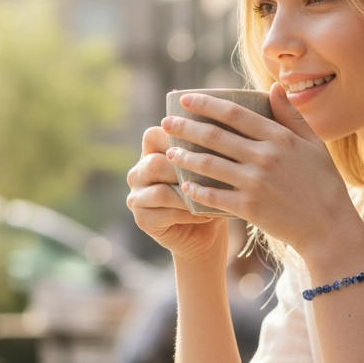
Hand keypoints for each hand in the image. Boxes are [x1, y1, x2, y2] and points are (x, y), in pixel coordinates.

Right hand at [126, 124, 227, 262]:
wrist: (207, 234)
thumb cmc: (213, 194)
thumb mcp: (213, 167)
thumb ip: (210, 148)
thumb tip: (227, 128)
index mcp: (152, 152)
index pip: (154, 134)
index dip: (177, 137)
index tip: (208, 142)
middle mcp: (139, 171)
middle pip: (155, 162)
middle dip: (186, 170)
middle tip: (216, 175)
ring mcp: (136, 196)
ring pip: (159, 190)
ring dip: (188, 195)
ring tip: (212, 197)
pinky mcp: (141, 219)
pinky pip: (162, 212)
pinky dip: (187, 213)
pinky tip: (208, 214)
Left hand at [160, 85, 363, 262]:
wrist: (329, 228)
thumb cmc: (324, 185)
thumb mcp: (314, 145)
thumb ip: (292, 116)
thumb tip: (274, 87)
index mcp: (280, 138)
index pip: (235, 114)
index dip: (206, 104)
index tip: (185, 99)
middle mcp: (265, 157)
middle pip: (215, 136)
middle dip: (186, 127)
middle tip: (166, 123)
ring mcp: (255, 183)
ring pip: (210, 165)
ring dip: (185, 157)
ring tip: (170, 152)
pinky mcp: (250, 208)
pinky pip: (214, 196)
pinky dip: (196, 190)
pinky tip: (184, 185)